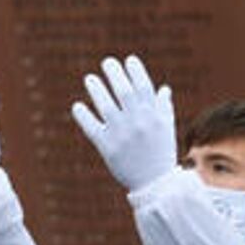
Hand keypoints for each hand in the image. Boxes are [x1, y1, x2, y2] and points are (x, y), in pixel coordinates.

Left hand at [71, 55, 176, 192]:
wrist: (155, 185)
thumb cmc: (161, 154)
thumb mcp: (166, 129)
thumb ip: (163, 108)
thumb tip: (163, 88)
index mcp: (154, 117)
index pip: (144, 88)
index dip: (136, 72)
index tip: (128, 60)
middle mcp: (138, 124)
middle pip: (124, 93)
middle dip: (115, 74)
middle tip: (107, 62)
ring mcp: (122, 136)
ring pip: (106, 107)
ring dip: (97, 90)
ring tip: (89, 78)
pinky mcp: (108, 148)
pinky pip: (93, 128)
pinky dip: (84, 116)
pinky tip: (77, 106)